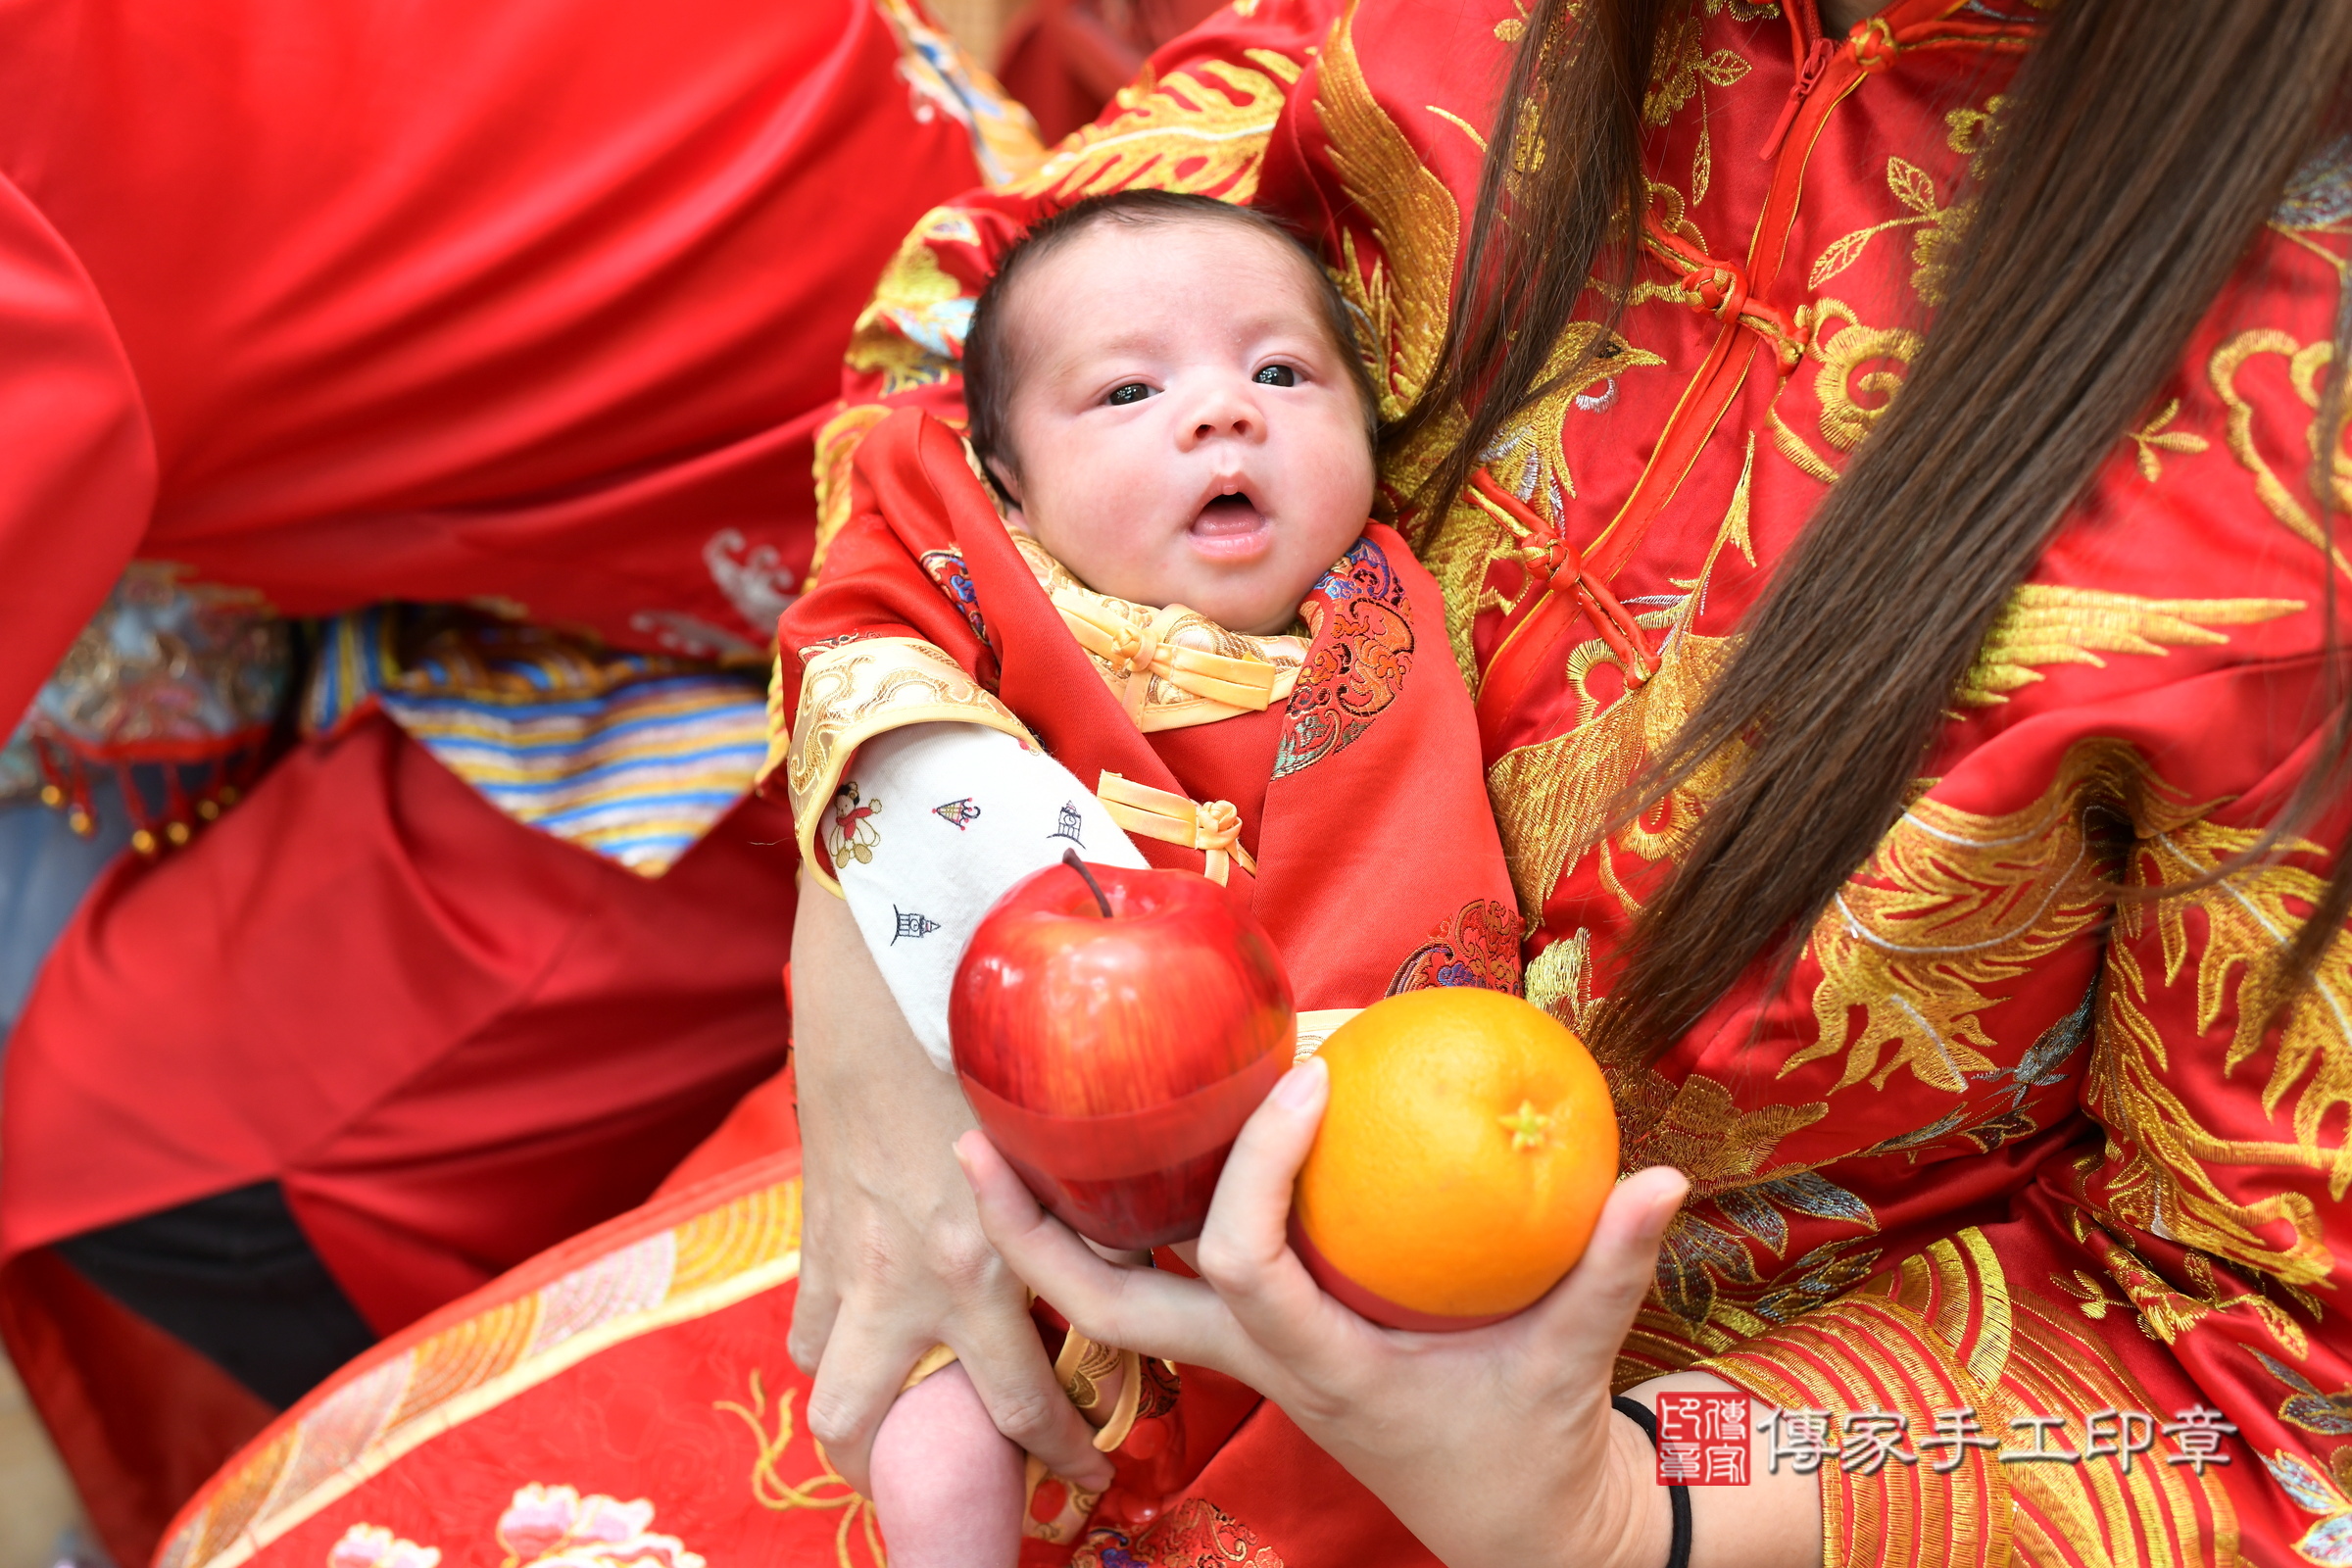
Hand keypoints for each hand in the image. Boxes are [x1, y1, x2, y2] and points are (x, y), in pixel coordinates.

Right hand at [787, 878, 1112, 1494]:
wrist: (879, 970)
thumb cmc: (978, 1032)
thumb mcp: (1059, 1123)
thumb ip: (1103, 1189)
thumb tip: (1158, 1223)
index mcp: (976, 1263)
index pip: (1022, 1404)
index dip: (1058, 1459)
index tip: (1091, 1480)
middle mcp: (899, 1281)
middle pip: (870, 1429)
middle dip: (903, 1480)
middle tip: (953, 1487)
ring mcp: (843, 1257)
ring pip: (822, 1379)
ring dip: (856, 1412)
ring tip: (895, 1424)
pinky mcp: (809, 1223)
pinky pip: (804, 1312)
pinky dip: (829, 1333)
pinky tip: (865, 1328)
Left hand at [960, 1055, 1772, 1567]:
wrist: (1511, 1530)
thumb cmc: (1529, 1447)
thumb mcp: (1571, 1362)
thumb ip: (1609, 1270)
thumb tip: (1658, 1178)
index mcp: (1323, 1366)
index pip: (1246, 1268)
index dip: (1256, 1172)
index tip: (1300, 1081)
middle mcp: (1260, 1365)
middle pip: (1108, 1313)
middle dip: (1033, 1236)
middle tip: (979, 1141)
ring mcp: (1246, 1363)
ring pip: (1110, 1309)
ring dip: (1044, 1236)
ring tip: (991, 1144)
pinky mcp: (1256, 1349)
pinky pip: (1158, 1292)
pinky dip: (1111, 1239)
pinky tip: (1098, 1168)